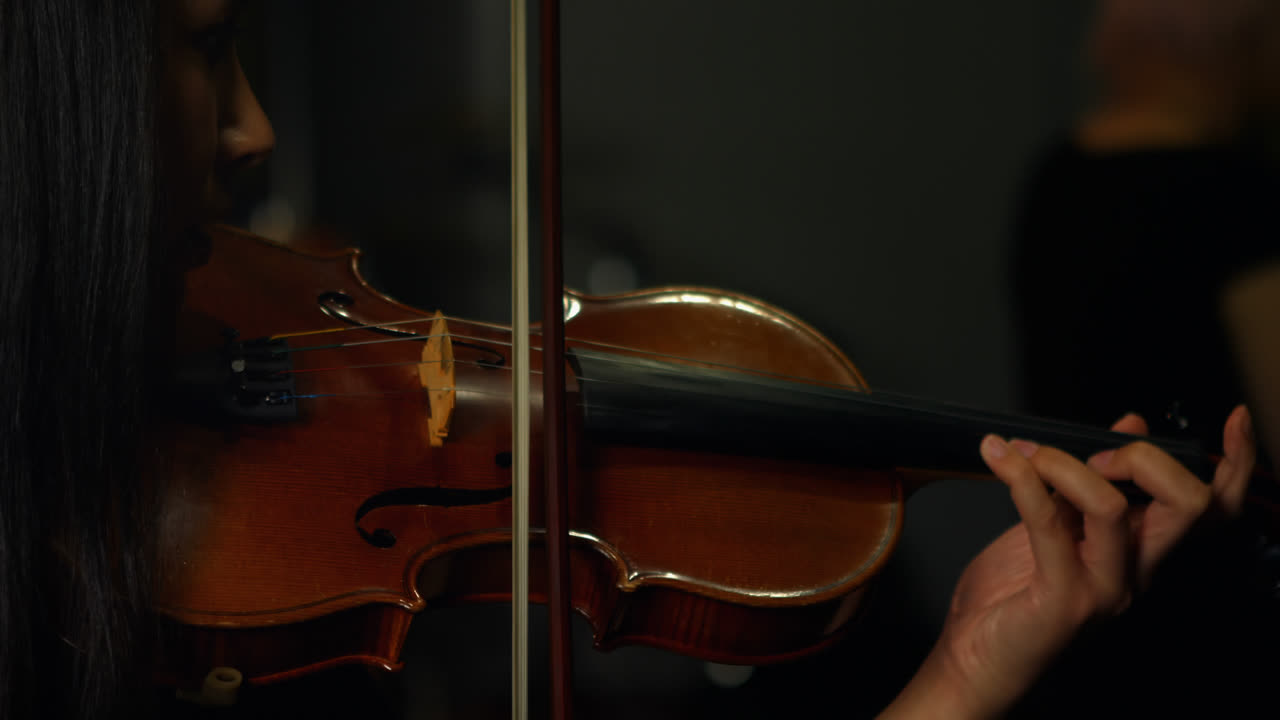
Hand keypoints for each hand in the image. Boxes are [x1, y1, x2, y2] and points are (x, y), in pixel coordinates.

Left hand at [879, 405, 1254, 718]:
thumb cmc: (1012, 593)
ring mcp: (1104, 590)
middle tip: (1091, 453)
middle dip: (1143, 457)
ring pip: (1113, 508)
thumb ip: (1091, 480)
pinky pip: (1050, 526)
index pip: (1212, 511)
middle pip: (1188, 506)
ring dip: (1063, 463)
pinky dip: (1024, 482)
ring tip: (1023, 453)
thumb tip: (1128, 424)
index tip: (1234, 420)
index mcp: (1143, 551)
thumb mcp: (1056, 522)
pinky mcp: (1063, 601)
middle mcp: (1136, 572)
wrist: (973, 654)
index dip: (1235, 465)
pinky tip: (1002, 462)